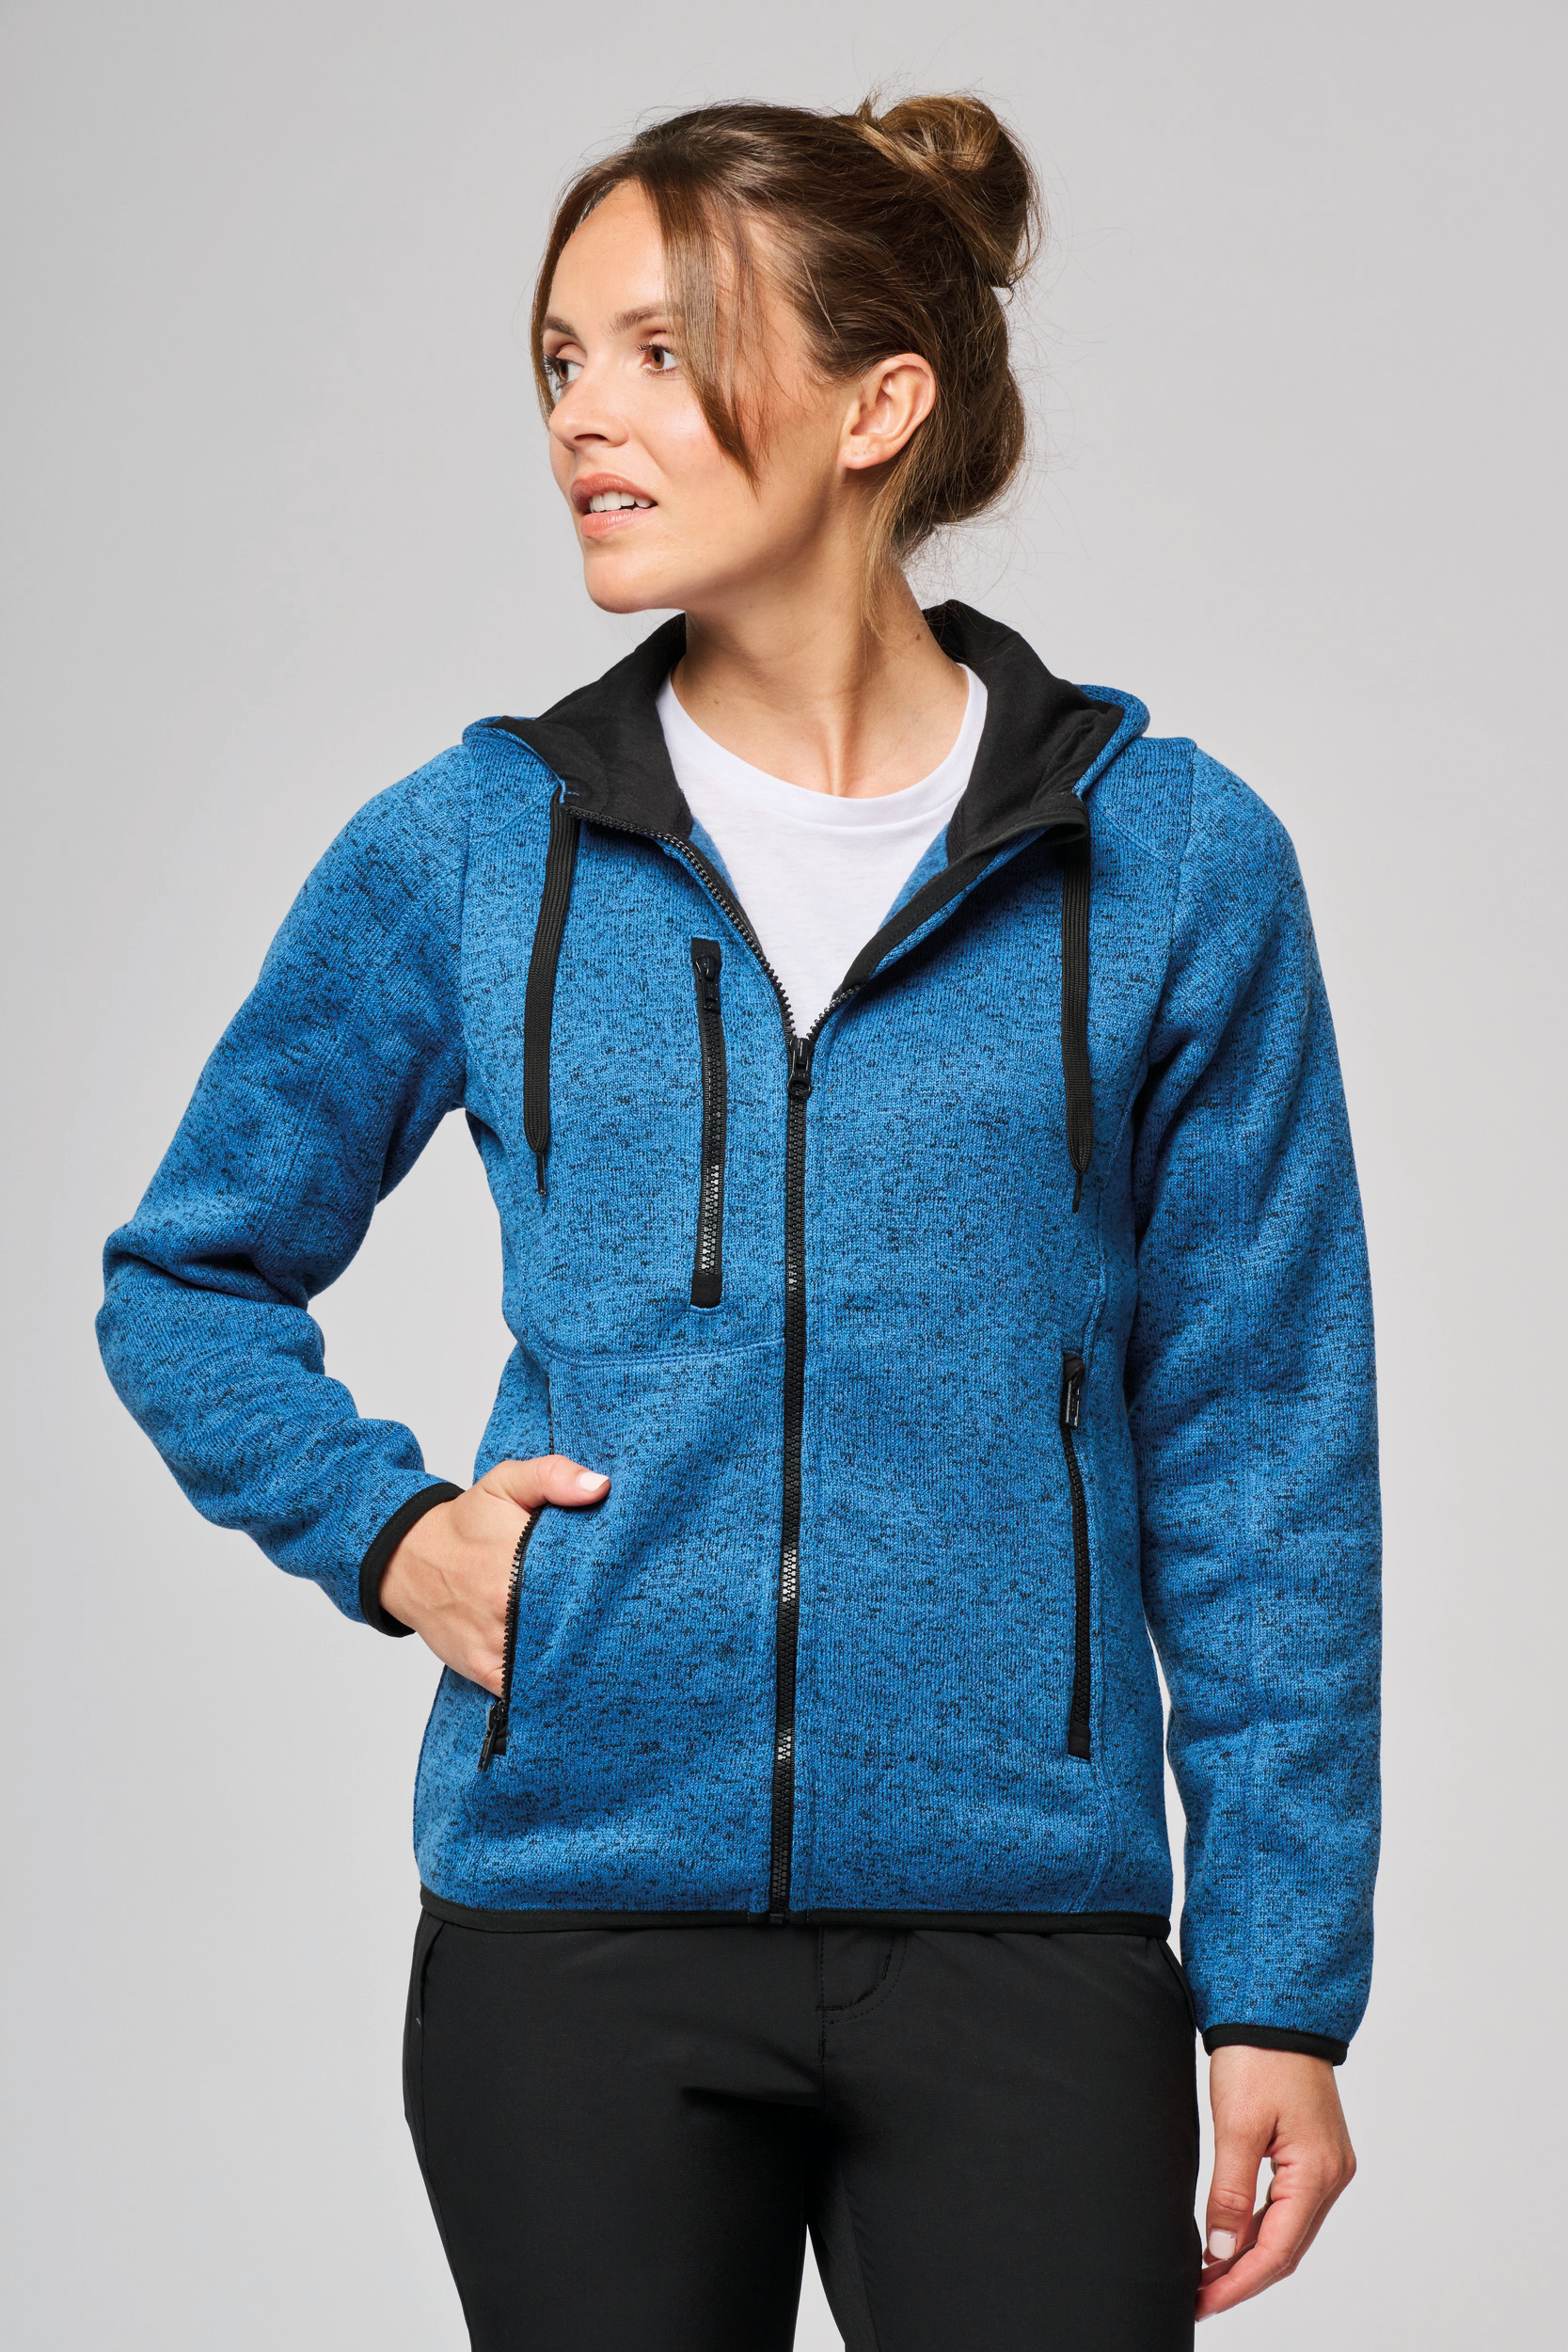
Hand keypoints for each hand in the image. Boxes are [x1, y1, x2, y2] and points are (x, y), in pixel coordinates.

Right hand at [379, 1455, 609, 1691]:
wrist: (409, 1560)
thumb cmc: (465, 1523)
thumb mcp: (506, 1482)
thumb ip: (553, 1476)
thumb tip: (600, 1487)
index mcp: (518, 1557)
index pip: (584, 1578)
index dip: (613, 1585)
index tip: (631, 1586)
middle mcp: (506, 1605)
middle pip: (575, 1624)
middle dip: (604, 1622)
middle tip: (628, 1618)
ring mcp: (496, 1643)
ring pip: (553, 1661)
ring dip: (580, 1656)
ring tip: (608, 1647)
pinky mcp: (485, 1669)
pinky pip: (526, 1689)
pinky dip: (549, 1685)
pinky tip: (573, 1675)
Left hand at [1196, 2045, 1355, 2320]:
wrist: (1276, 2007)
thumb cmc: (1259, 2057)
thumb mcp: (1237, 2126)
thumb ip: (1230, 2193)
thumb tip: (1222, 2251)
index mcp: (1317, 2173)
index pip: (1276, 2251)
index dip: (1238, 2283)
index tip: (1203, 2300)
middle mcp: (1331, 2175)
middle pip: (1286, 2248)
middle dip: (1243, 2278)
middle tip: (1200, 2297)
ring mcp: (1326, 2164)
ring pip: (1287, 2230)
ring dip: (1250, 2256)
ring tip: (1208, 2275)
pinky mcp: (1313, 2152)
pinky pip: (1287, 2205)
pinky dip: (1259, 2227)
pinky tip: (1230, 2238)